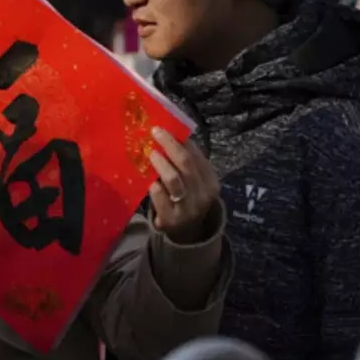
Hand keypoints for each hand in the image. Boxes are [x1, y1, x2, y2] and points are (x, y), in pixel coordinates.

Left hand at [148, 128, 220, 243]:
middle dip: (169, 146)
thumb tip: (169, 132)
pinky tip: (148, 180)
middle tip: (154, 133)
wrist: (187, 231)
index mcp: (210, 181)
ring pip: (174, 181)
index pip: (196, 155)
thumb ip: (186, 162)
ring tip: (149, 153)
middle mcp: (203, 195)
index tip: (162, 128)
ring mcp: (188, 209)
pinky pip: (161, 199)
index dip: (180, 140)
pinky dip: (154, 187)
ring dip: (160, 164)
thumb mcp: (194, 181)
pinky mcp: (172, 220)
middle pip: (186, 164)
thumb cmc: (187, 197)